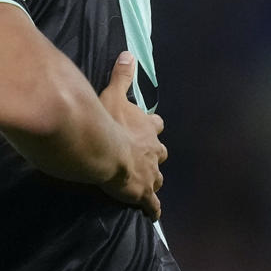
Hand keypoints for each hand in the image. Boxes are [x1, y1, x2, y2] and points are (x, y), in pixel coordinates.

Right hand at [97, 52, 166, 219]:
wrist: (109, 151)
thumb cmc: (111, 123)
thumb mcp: (114, 94)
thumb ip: (122, 76)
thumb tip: (128, 54)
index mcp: (149, 129)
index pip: (156, 126)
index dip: (151, 128)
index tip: (147, 128)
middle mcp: (155, 151)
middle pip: (161, 153)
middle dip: (154, 155)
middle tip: (144, 157)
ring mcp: (151, 174)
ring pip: (158, 178)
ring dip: (153, 179)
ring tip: (146, 184)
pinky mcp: (144, 193)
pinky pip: (152, 204)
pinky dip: (153, 209)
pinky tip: (153, 215)